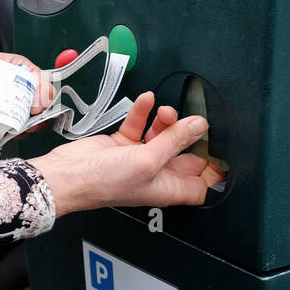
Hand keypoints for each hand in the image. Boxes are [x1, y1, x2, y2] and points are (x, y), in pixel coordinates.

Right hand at [29, 92, 224, 217]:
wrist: (68, 176)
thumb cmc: (105, 182)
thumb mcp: (148, 160)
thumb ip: (175, 141)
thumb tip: (199, 126)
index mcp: (168, 187)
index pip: (201, 183)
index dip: (212, 169)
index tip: (220, 147)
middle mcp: (157, 174)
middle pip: (184, 153)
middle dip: (188, 133)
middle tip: (190, 118)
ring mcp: (139, 158)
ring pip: (162, 135)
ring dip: (165, 120)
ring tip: (162, 110)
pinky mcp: (123, 144)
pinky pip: (140, 125)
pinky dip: (143, 113)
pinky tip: (145, 101)